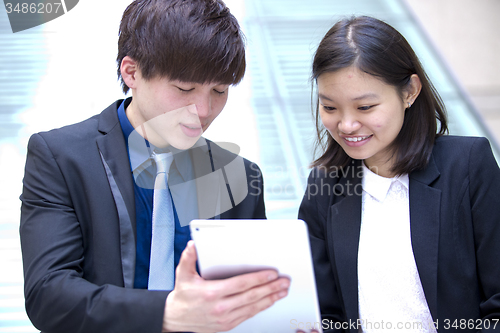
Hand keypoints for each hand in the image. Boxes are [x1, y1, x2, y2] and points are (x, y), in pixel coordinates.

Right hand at [162, 241, 289, 331]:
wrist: (175, 319)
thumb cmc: (183, 296)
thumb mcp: (182, 274)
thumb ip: (189, 257)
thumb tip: (193, 244)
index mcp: (212, 293)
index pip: (241, 284)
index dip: (258, 278)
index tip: (271, 274)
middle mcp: (221, 307)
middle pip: (251, 296)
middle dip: (270, 288)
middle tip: (284, 282)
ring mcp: (225, 318)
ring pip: (253, 307)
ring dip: (270, 298)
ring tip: (282, 291)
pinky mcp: (228, 324)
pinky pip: (248, 315)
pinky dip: (261, 308)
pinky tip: (269, 301)